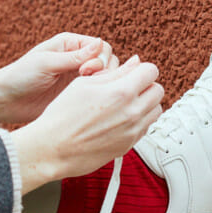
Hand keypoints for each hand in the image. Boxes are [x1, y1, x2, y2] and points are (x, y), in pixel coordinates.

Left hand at [0, 33, 117, 125]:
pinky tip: (87, 101)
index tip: (86, 70)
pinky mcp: (77, 95)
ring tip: (87, 92)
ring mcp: (79, 78)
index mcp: (70, 45)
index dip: (101, 58)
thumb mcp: (47, 63)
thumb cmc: (21, 76)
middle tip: (87, 80)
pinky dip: (98, 96)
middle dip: (104, 71)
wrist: (6, 101)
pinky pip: (96, 94)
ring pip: (105, 79)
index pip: (102, 47)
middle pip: (108, 62)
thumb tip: (100, 44)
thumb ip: (74, 56)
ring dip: (103, 84)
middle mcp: (77, 60)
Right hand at [11, 56, 163, 194]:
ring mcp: (132, 131)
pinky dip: (139, 121)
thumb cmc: (62, 116)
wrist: (53, 148)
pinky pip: (146, 128)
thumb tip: (134, 63)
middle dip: (146, 85)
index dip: (141, 69)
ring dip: (146, 104)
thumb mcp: (84, 83)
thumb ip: (115, 73)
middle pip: (158, 90)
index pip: (151, 71)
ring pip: (156, 111)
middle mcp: (132, 112)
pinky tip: (120, 119)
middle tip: (129, 87)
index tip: (133, 72)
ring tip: (125, 104)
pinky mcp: (129, 145)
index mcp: (121, 92)